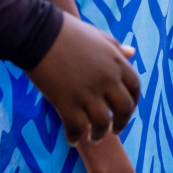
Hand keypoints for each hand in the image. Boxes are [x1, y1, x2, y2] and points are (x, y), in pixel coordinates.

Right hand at [30, 14, 140, 143]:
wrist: (38, 33)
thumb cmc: (66, 32)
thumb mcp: (98, 36)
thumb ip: (116, 47)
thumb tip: (132, 52)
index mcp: (116, 62)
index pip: (135, 88)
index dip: (133, 102)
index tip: (126, 110)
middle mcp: (107, 79)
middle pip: (124, 109)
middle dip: (122, 123)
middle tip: (114, 130)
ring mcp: (88, 92)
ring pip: (102, 123)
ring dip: (100, 134)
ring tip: (94, 138)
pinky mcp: (66, 102)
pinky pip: (77, 128)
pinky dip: (76, 137)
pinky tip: (72, 140)